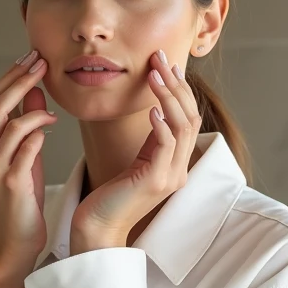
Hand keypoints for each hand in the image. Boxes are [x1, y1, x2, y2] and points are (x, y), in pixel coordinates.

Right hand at [0, 50, 57, 274]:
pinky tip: (51, 126)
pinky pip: (26, 145)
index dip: (8, 78)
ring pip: (10, 123)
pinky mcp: (9, 183)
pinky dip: (39, 130)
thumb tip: (34, 93)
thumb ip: (23, 129)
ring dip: (34, 106)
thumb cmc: (17, 204)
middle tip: (40, 62)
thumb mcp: (19, 161)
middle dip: (19, 79)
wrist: (11, 246)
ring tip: (51, 100)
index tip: (29, 60)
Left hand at [70, 49, 200, 251]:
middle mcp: (179, 169)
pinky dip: (161, 124)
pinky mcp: (155, 182)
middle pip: (190, 116)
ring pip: (182, 126)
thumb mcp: (135, 161)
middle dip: (176, 84)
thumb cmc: (109, 196)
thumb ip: (150, 140)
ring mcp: (171, 176)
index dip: (179, 88)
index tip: (165, 63)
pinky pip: (166, 146)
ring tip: (155, 73)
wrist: (97, 229)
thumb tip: (154, 107)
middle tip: (161, 58)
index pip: (188, 117)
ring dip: (169, 96)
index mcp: (176, 163)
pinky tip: (150, 108)